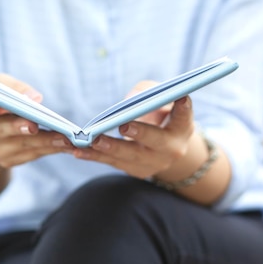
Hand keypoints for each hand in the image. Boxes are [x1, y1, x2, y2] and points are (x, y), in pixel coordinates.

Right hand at [0, 74, 73, 167]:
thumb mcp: (0, 88)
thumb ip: (14, 87)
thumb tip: (36, 99)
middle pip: (2, 130)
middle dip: (19, 127)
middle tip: (34, 125)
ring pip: (23, 146)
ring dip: (46, 142)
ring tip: (66, 138)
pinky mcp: (8, 162)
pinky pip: (33, 155)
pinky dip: (51, 149)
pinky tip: (67, 145)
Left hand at [73, 95, 194, 178]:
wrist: (165, 148)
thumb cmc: (159, 113)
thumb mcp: (160, 100)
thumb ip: (148, 93)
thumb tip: (129, 101)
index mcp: (181, 128)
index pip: (184, 117)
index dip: (183, 109)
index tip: (182, 99)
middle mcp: (171, 149)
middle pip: (155, 142)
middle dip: (140, 134)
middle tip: (124, 126)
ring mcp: (152, 163)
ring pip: (129, 156)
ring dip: (108, 149)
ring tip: (91, 141)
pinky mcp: (134, 170)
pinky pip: (112, 162)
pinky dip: (94, 156)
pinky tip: (77, 151)